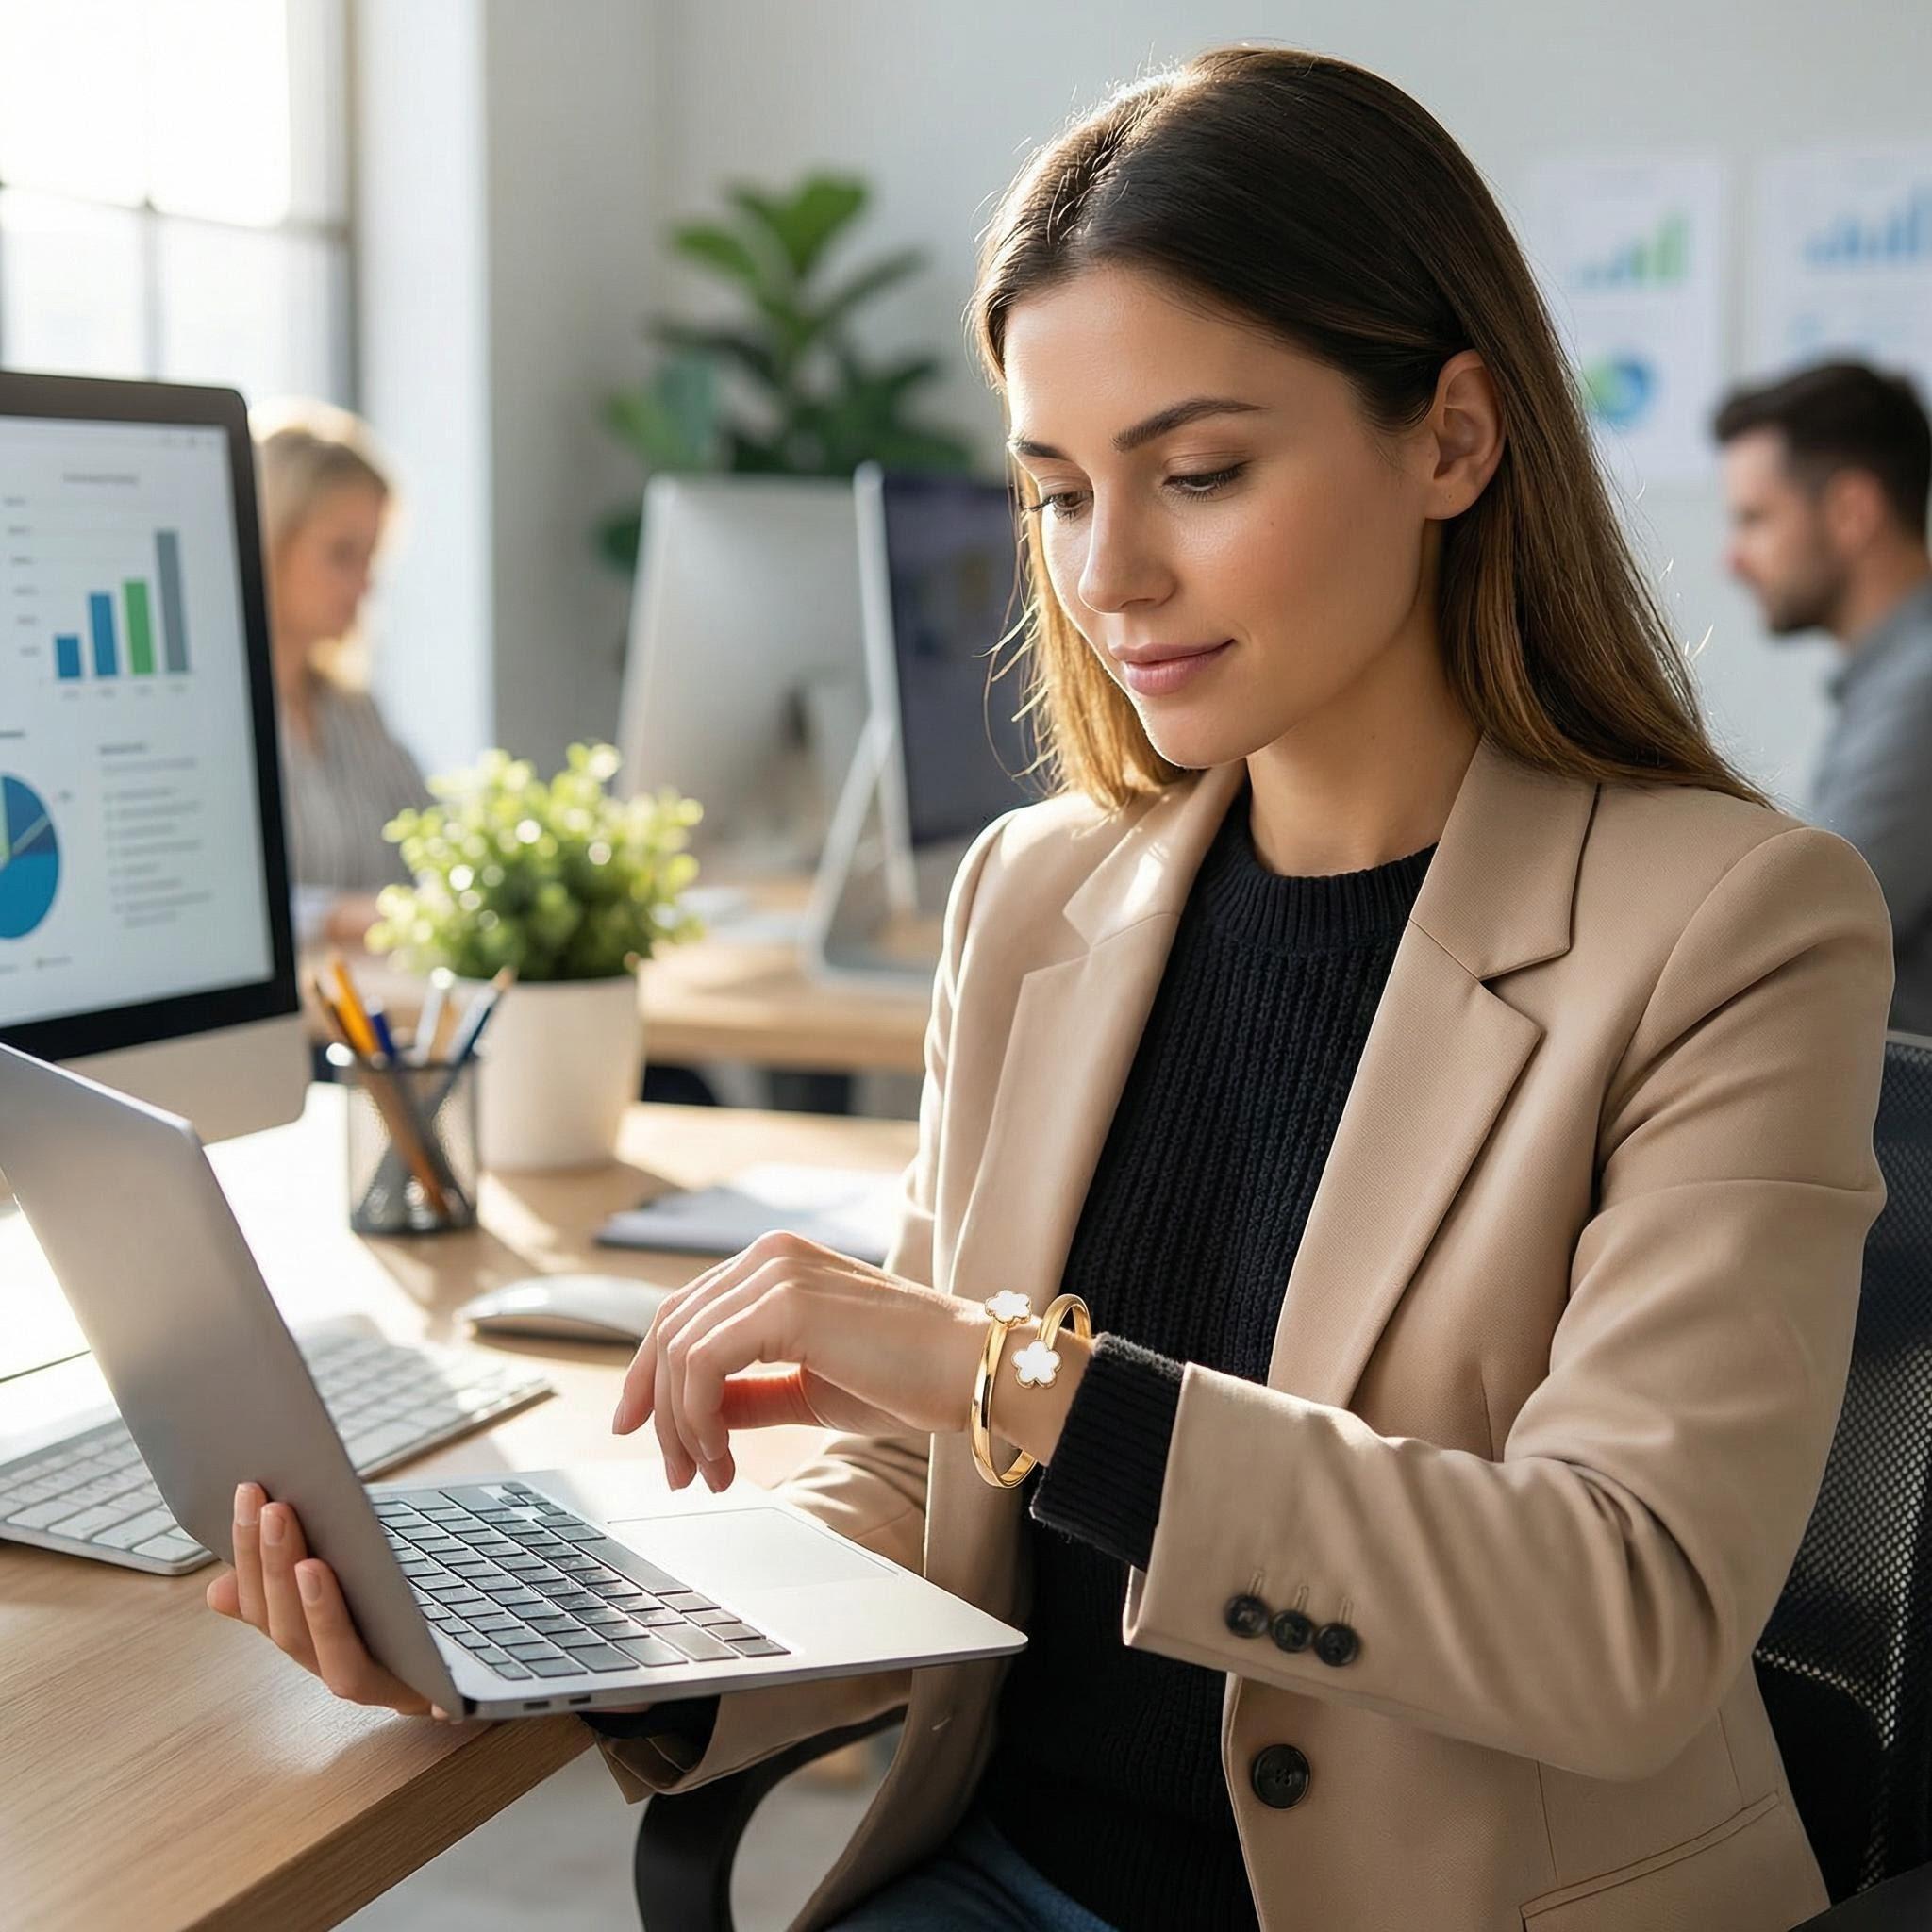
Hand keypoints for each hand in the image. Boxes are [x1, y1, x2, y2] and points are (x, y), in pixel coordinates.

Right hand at [204, 1482, 446, 1719]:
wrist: (475, 1666)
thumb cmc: (403, 1614)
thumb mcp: (349, 1586)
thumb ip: (291, 1584)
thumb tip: (219, 1589)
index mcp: (314, 1642)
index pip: (264, 1606)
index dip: (249, 1555)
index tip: (248, 1493)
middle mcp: (338, 1671)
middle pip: (292, 1634)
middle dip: (278, 1570)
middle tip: (277, 1508)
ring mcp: (383, 1691)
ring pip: (339, 1665)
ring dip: (321, 1613)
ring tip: (311, 1564)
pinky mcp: (431, 1698)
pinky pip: (413, 1689)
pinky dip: (399, 1664)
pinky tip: (395, 1620)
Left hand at [610, 1231, 989, 1491]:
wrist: (976, 1373)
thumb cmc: (911, 1379)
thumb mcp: (810, 1386)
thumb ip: (749, 1392)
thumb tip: (694, 1415)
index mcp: (777, 1263)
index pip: (685, 1311)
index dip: (651, 1374)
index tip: (640, 1429)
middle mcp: (770, 1256)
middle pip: (670, 1327)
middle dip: (657, 1407)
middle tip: (677, 1471)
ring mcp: (777, 1273)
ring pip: (678, 1348)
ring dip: (679, 1424)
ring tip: (707, 1474)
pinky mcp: (786, 1304)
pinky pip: (702, 1364)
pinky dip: (697, 1418)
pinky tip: (722, 1458)